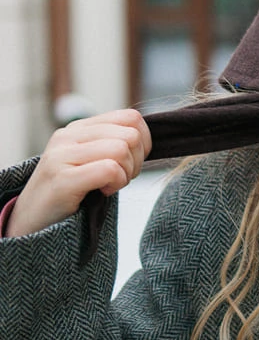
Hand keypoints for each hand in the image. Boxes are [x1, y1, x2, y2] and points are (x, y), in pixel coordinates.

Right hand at [7, 109, 151, 236]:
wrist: (32, 221)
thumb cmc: (72, 194)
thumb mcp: (91, 161)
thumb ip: (113, 144)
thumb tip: (145, 138)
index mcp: (79, 128)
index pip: (131, 117)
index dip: (144, 143)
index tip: (131, 163)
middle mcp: (68, 136)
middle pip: (131, 135)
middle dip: (137, 161)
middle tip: (120, 179)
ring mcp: (62, 156)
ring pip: (121, 149)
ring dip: (126, 174)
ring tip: (109, 186)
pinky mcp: (62, 178)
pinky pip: (109, 169)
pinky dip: (116, 183)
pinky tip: (103, 193)